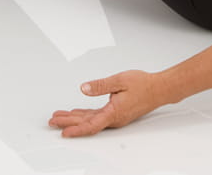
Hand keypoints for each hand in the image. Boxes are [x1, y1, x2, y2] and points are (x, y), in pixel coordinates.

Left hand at [48, 70, 164, 136]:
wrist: (159, 89)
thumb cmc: (143, 84)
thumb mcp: (120, 80)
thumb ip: (100, 85)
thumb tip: (84, 88)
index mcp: (114, 112)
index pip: (91, 125)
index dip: (75, 129)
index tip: (63, 131)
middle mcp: (113, 118)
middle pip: (87, 124)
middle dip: (68, 123)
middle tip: (53, 121)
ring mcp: (115, 117)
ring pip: (90, 120)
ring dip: (74, 119)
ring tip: (59, 117)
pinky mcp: (116, 113)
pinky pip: (97, 117)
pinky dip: (84, 116)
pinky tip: (76, 114)